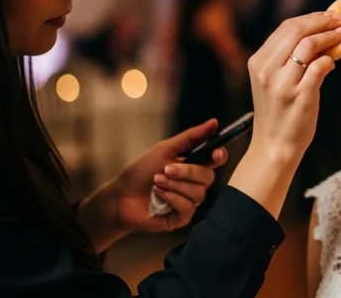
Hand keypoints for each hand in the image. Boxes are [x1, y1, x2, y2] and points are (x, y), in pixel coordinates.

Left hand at [78, 119, 228, 251]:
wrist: (121, 196)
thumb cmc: (141, 171)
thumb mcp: (165, 149)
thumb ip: (191, 137)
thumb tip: (214, 122)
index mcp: (193, 165)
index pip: (216, 160)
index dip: (220, 156)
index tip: (215, 153)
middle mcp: (195, 184)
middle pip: (208, 177)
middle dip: (187, 172)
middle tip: (166, 169)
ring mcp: (189, 201)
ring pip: (198, 193)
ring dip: (175, 185)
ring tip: (156, 182)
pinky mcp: (182, 217)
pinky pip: (188, 207)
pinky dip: (172, 198)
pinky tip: (159, 196)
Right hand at [227, 10, 340, 218]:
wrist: (276, 145)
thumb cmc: (280, 111)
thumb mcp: (275, 80)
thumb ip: (290, 57)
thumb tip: (321, 32)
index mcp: (258, 61)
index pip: (286, 27)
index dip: (311, 18)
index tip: (329, 15)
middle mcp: (267, 69)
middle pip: (297, 30)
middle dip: (322, 21)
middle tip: (340, 21)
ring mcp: (282, 83)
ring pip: (308, 45)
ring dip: (329, 36)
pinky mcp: (299, 96)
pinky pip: (319, 67)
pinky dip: (329, 59)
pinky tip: (333, 62)